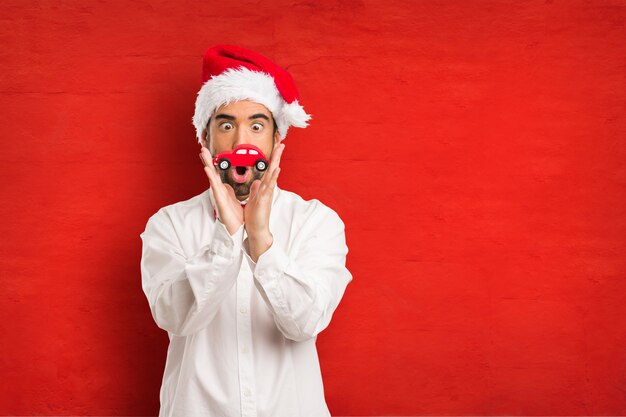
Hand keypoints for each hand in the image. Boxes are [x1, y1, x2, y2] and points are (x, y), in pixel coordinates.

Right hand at [199, 146, 243, 234]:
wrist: (236, 228)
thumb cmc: (234, 215)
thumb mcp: (232, 198)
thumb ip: (229, 191)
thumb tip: (225, 184)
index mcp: (223, 189)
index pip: (216, 173)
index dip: (211, 162)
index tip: (208, 152)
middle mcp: (219, 191)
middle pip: (212, 172)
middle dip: (207, 160)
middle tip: (202, 148)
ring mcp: (218, 195)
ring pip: (212, 177)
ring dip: (207, 165)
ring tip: (203, 154)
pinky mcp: (220, 201)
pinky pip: (215, 188)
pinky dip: (211, 179)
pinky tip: (208, 170)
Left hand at [244, 142, 284, 260]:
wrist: (257, 229)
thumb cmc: (255, 216)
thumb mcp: (254, 199)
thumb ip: (256, 189)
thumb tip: (257, 182)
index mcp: (263, 187)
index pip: (268, 170)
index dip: (271, 159)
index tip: (275, 148)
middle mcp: (267, 188)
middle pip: (273, 168)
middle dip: (277, 156)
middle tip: (281, 143)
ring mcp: (267, 193)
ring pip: (273, 174)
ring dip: (276, 162)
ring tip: (280, 151)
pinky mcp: (265, 199)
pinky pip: (270, 186)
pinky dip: (273, 178)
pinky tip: (277, 170)